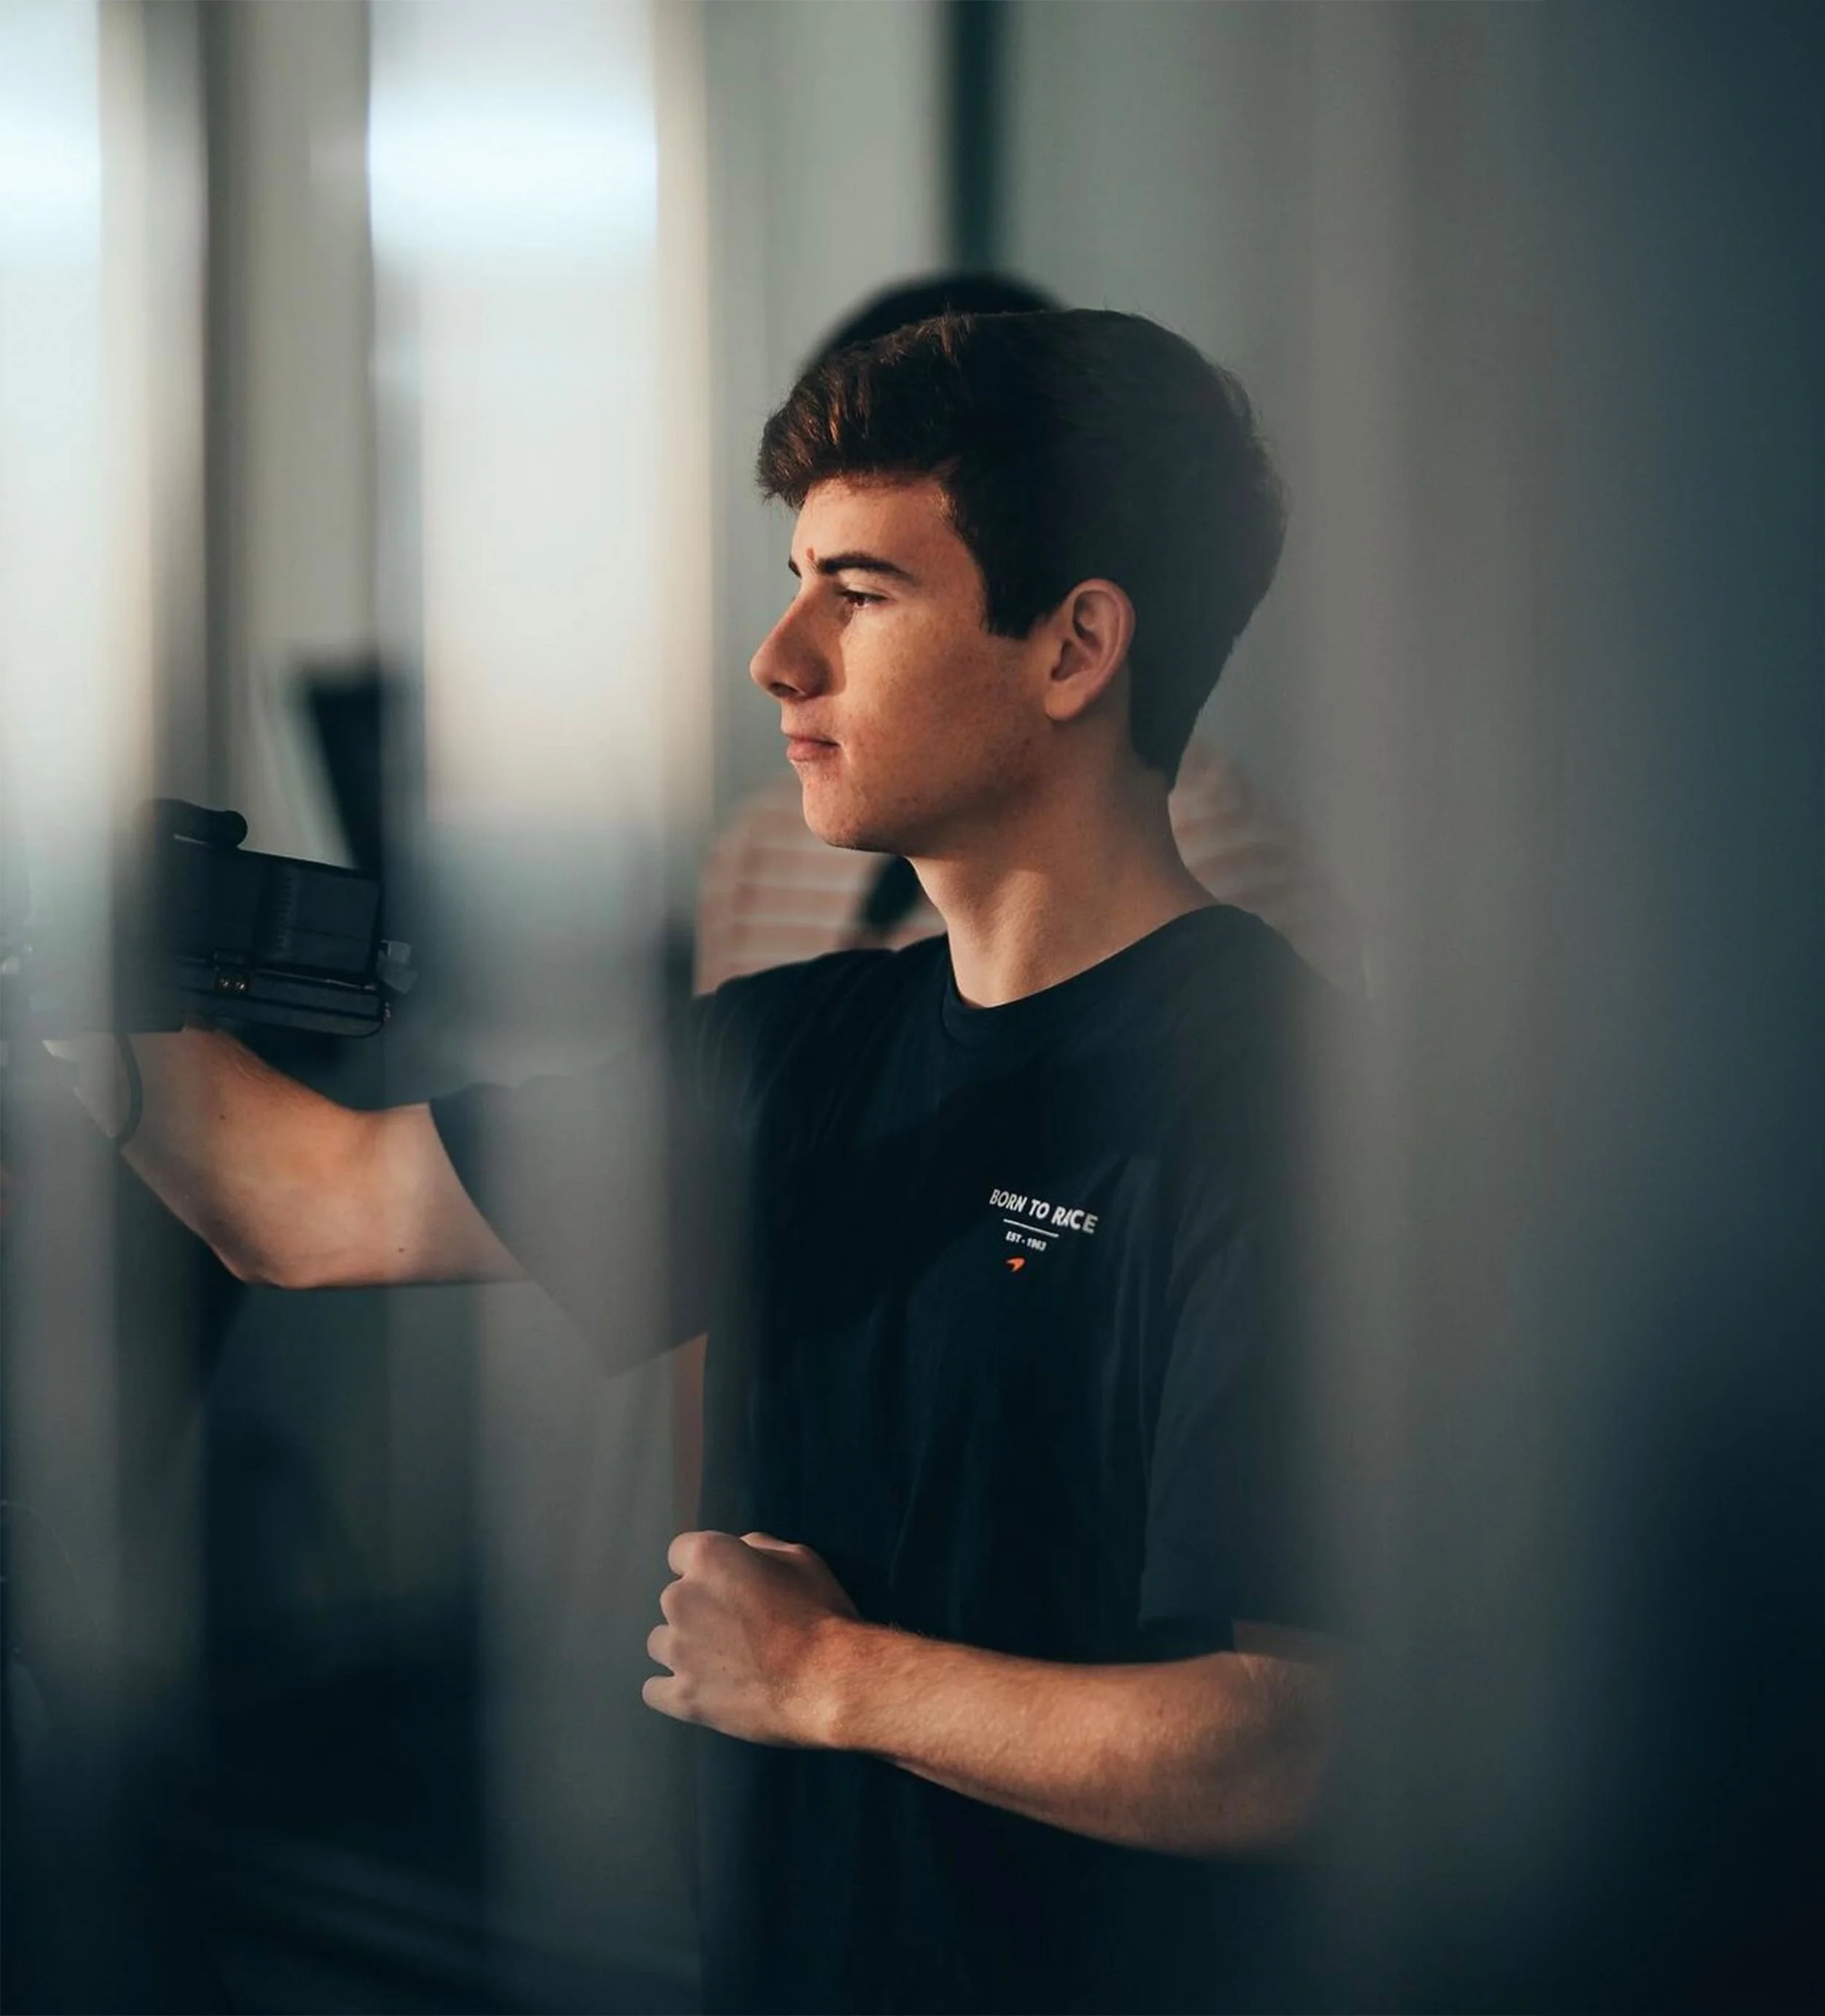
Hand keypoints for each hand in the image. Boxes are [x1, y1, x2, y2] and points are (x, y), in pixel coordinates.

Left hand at [643, 1529, 861, 1746]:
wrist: (829, 1681)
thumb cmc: (819, 1613)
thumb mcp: (799, 1558)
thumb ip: (757, 1547)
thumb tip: (738, 1551)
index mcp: (708, 1557)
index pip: (680, 1553)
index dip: (707, 1569)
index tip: (728, 1586)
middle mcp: (681, 1599)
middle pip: (674, 1600)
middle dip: (699, 1610)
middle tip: (738, 1630)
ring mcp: (677, 1651)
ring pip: (661, 1643)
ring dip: (685, 1649)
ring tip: (725, 1664)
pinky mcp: (682, 1697)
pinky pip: (654, 1690)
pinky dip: (674, 1690)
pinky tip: (702, 1691)